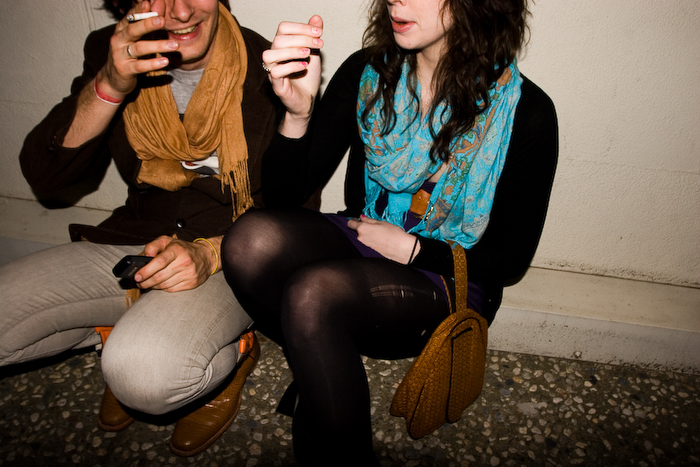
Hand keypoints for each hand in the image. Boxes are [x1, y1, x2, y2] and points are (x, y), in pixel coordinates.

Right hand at [97, 1, 178, 98]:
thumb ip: (148, 27)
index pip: (131, 17)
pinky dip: (153, 64)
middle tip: (163, 20)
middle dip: (148, 24)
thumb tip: (160, 8)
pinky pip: (140, 66)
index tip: (150, 3)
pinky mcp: (124, 70)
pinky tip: (165, 61)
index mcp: (122, 30)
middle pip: (133, 30)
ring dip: (158, 45)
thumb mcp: (138, 40)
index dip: (140, 10)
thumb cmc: (130, 56)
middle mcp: (119, 40)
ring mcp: (120, 55)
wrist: (114, 79)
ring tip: (175, 45)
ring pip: (139, 48)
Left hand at [133, 235, 220, 291]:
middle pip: (160, 276)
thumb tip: (143, 257)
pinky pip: (172, 289)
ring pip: (164, 285)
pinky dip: (163, 288)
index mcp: (177, 250)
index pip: (160, 261)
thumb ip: (153, 246)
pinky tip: (161, 284)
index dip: (146, 270)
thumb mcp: (167, 241)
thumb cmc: (184, 249)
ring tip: (148, 283)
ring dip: (153, 286)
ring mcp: (189, 274)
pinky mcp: (192, 283)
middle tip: (139, 282)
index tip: (138, 276)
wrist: (206, 256)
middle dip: (146, 281)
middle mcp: (184, 262)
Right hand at [262, 15, 323, 137]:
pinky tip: (304, 67)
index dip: (301, 27)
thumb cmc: (307, 77)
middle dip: (301, 38)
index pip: (284, 28)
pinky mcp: (276, 85)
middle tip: (318, 44)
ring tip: (308, 54)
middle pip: (278, 39)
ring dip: (291, 51)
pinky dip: (291, 67)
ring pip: (269, 54)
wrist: (308, 101)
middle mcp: (274, 57)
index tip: (319, 32)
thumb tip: (317, 18)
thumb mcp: (314, 53)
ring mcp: (273, 71)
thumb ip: (313, 36)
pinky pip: (275, 73)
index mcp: (282, 46)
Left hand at [347, 216, 419, 264]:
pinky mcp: (370, 249)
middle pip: (356, 230)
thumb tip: (362, 217)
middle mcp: (361, 238)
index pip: (350, 223)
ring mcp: (365, 244)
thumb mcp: (381, 222)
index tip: (358, 218)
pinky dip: (371, 237)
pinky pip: (367, 241)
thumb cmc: (393, 234)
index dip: (353, 219)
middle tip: (371, 223)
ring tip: (378, 230)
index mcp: (362, 229)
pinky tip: (379, 236)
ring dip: (367, 232)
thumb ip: (369, 220)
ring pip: (362, 235)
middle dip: (361, 226)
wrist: (401, 248)